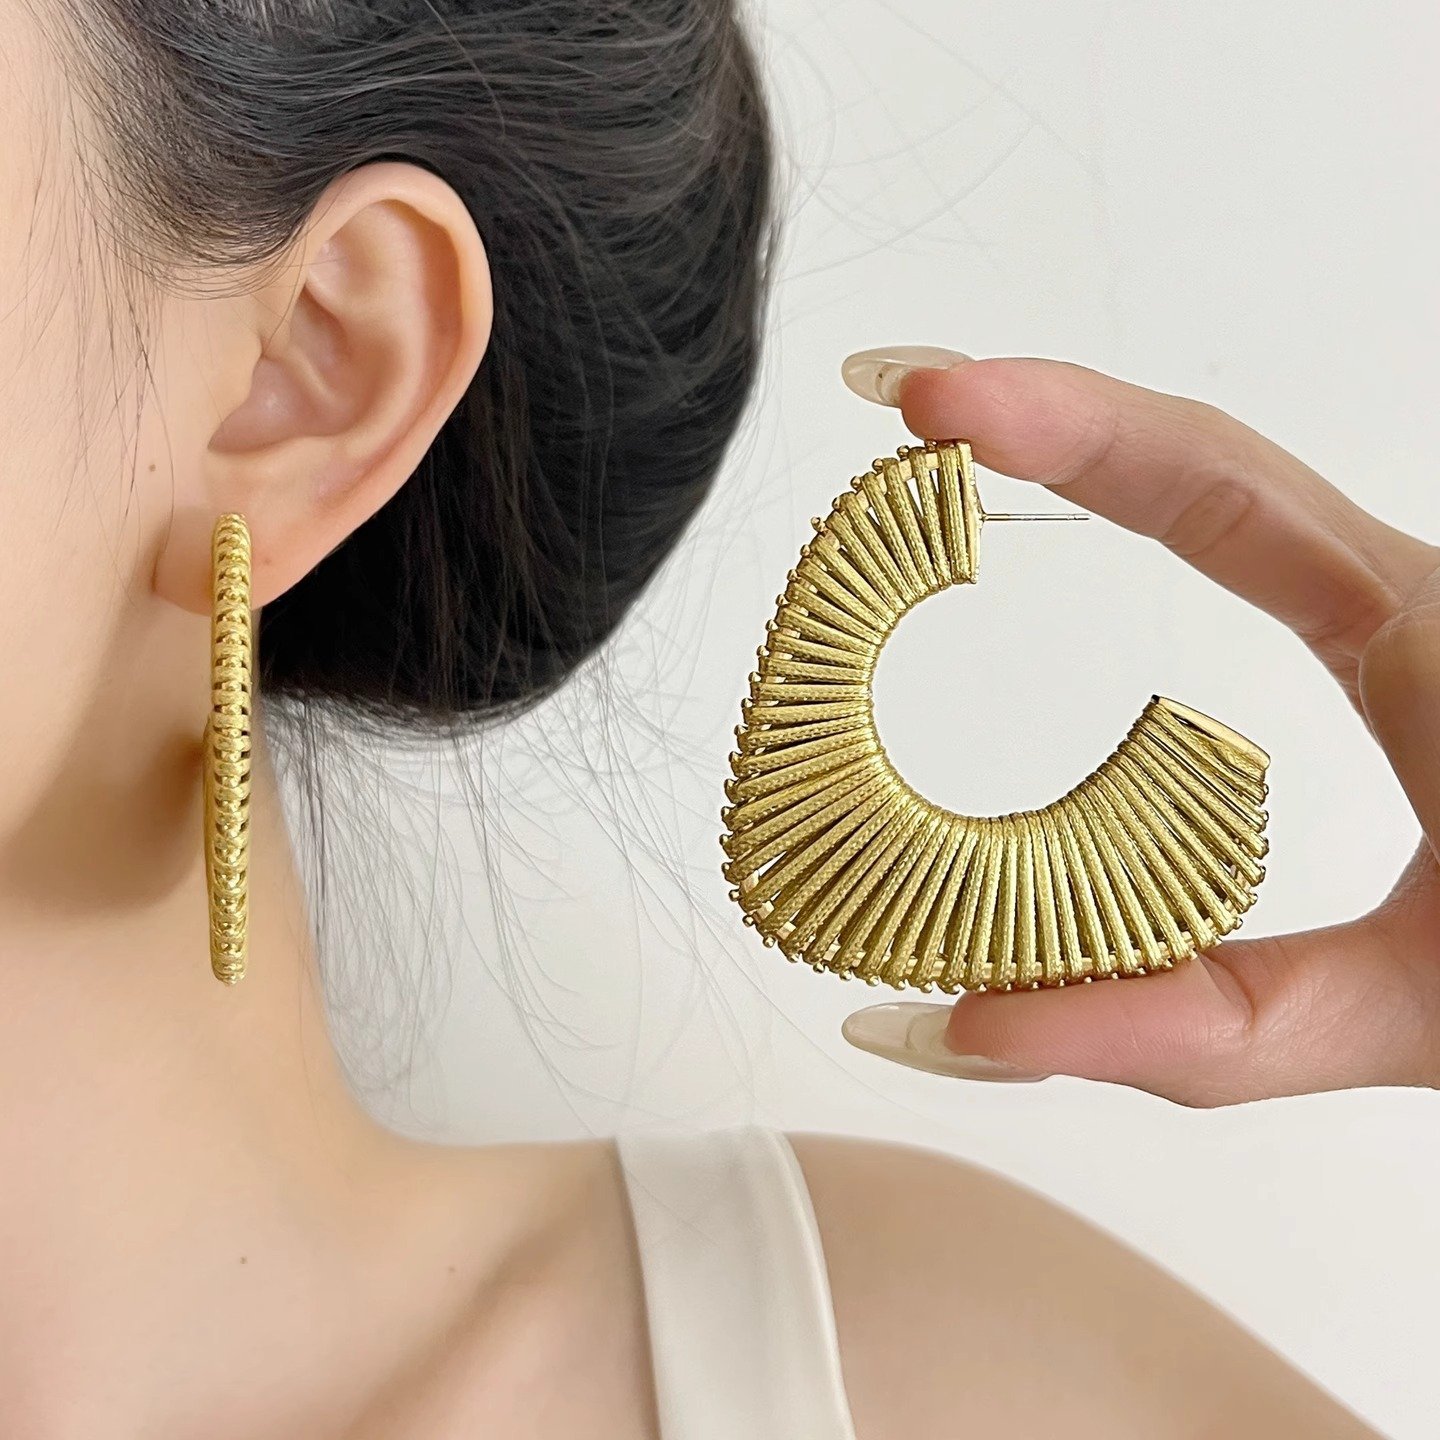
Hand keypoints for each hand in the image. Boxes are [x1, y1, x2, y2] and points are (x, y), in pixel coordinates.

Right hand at [837, 347, 1439, 1105]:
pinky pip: (1250, 547)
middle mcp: (1416, 591)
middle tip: (900, 398)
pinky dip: (1139, 505)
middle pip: (1202, 451)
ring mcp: (1407, 607)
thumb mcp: (1424, 1010)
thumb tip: (965, 1024)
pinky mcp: (1396, 644)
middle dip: (1046, 410)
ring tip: (943, 437)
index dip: (1059, 426)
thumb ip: (1199, 1027)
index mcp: (1431, 632)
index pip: (1214, 483)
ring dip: (1086, 444)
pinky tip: (1070, 503)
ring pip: (1230, 487)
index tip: (932, 395)